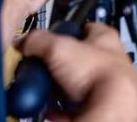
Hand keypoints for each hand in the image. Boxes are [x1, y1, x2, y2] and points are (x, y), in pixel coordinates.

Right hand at [19, 24, 136, 121]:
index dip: (65, 31)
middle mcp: (108, 60)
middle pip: (77, 58)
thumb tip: (25, 41)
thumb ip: (39, 40)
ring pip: (75, 83)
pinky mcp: (98, 105)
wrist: (111, 108)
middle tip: (41, 67)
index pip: (85, 26)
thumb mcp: (58, 48)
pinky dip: (60, 109)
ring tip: (44, 88)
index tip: (48, 37)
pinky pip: (73, 107)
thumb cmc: (100, 73)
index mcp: (105, 38)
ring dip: (57, 87)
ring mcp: (104, 84)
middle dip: (56, 64)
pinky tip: (50, 109)